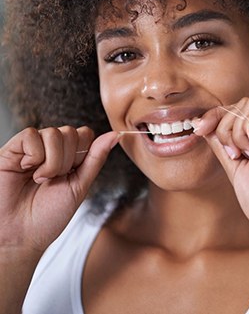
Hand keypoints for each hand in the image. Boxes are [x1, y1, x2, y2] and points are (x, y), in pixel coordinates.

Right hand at [0, 126, 117, 253]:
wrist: (21, 235)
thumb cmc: (49, 216)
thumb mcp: (80, 186)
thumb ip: (96, 158)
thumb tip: (116, 135)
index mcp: (68, 158)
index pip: (85, 134)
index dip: (83, 153)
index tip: (72, 175)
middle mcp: (49, 150)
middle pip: (71, 133)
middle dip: (68, 161)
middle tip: (54, 180)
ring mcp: (30, 149)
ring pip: (53, 133)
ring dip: (52, 161)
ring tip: (41, 179)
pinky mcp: (11, 150)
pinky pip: (30, 134)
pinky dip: (34, 155)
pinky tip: (26, 169)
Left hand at [193, 97, 248, 246]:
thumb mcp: (235, 168)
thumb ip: (223, 145)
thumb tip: (204, 124)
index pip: (240, 110)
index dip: (216, 115)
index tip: (198, 129)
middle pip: (245, 103)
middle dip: (225, 123)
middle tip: (230, 153)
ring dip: (236, 129)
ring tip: (243, 155)